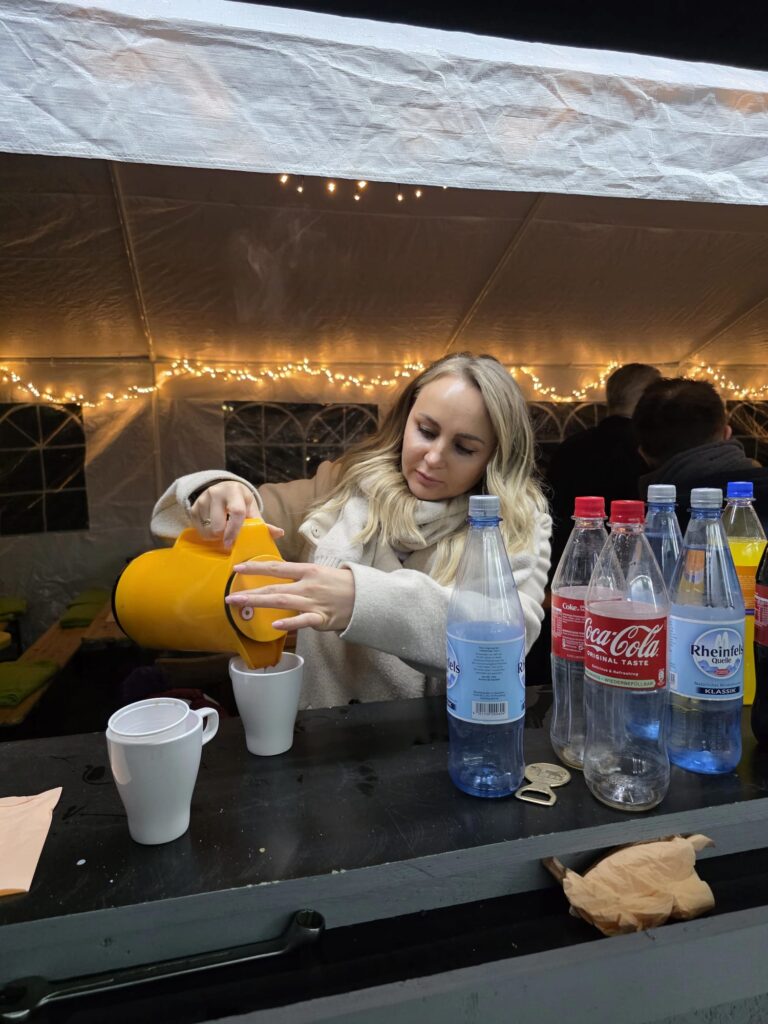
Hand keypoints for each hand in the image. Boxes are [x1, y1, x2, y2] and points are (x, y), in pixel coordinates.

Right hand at [191, 481, 282, 547]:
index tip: (232, 543)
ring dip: (215, 536)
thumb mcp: (251, 510)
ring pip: (207, 529)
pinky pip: (199, 529)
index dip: (235, 530)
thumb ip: (263, 524)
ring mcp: (203, 499)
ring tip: (222, 531)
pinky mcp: (193, 507)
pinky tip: (212, 526)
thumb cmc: (240, 503)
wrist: (223, 490)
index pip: (237, 512)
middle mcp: (217, 492)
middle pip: (218, 525)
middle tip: (228, 537)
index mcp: (235, 491)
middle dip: (224, 536)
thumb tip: (279, 533)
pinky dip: (207, 533)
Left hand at [225, 561, 354, 632]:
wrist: (366, 598)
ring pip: (282, 601)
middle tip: (230, 596)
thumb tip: (280, 577)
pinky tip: (275, 625)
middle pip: (274, 587)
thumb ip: (300, 576)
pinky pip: (303, 621)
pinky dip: (289, 623)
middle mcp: (308, 585)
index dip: (255, 568)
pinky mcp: (321, 618)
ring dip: (259, 603)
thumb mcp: (321, 573)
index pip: (277, 567)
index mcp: (308, 571)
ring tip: (241, 605)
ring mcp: (314, 602)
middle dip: (250, 591)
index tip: (237, 569)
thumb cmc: (342, 585)